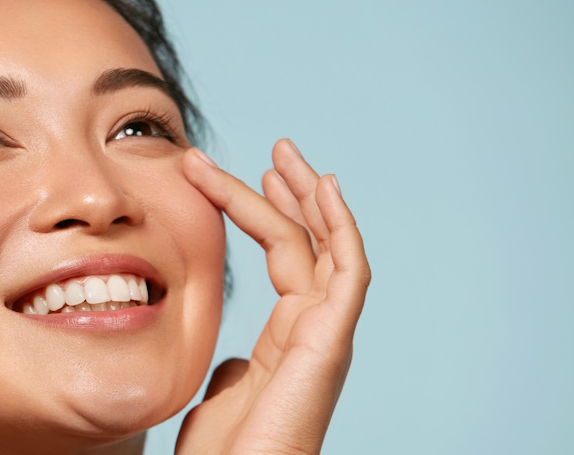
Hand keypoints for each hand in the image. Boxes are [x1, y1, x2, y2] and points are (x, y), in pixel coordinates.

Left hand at [176, 140, 370, 453]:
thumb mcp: (225, 392)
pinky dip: (340, 226)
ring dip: (310, 196)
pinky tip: (322, 187)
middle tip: (276, 149)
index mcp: (289, 335)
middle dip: (293, 192)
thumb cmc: (229, 450)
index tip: (234, 176)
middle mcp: (314, 328)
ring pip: (327, 246)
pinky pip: (348, 271)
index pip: (284, 255)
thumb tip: (237, 353)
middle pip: (310, 242)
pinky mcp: (331, 341)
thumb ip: (237, 365)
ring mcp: (327, 333)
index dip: (261, 211)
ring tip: (286, 152)